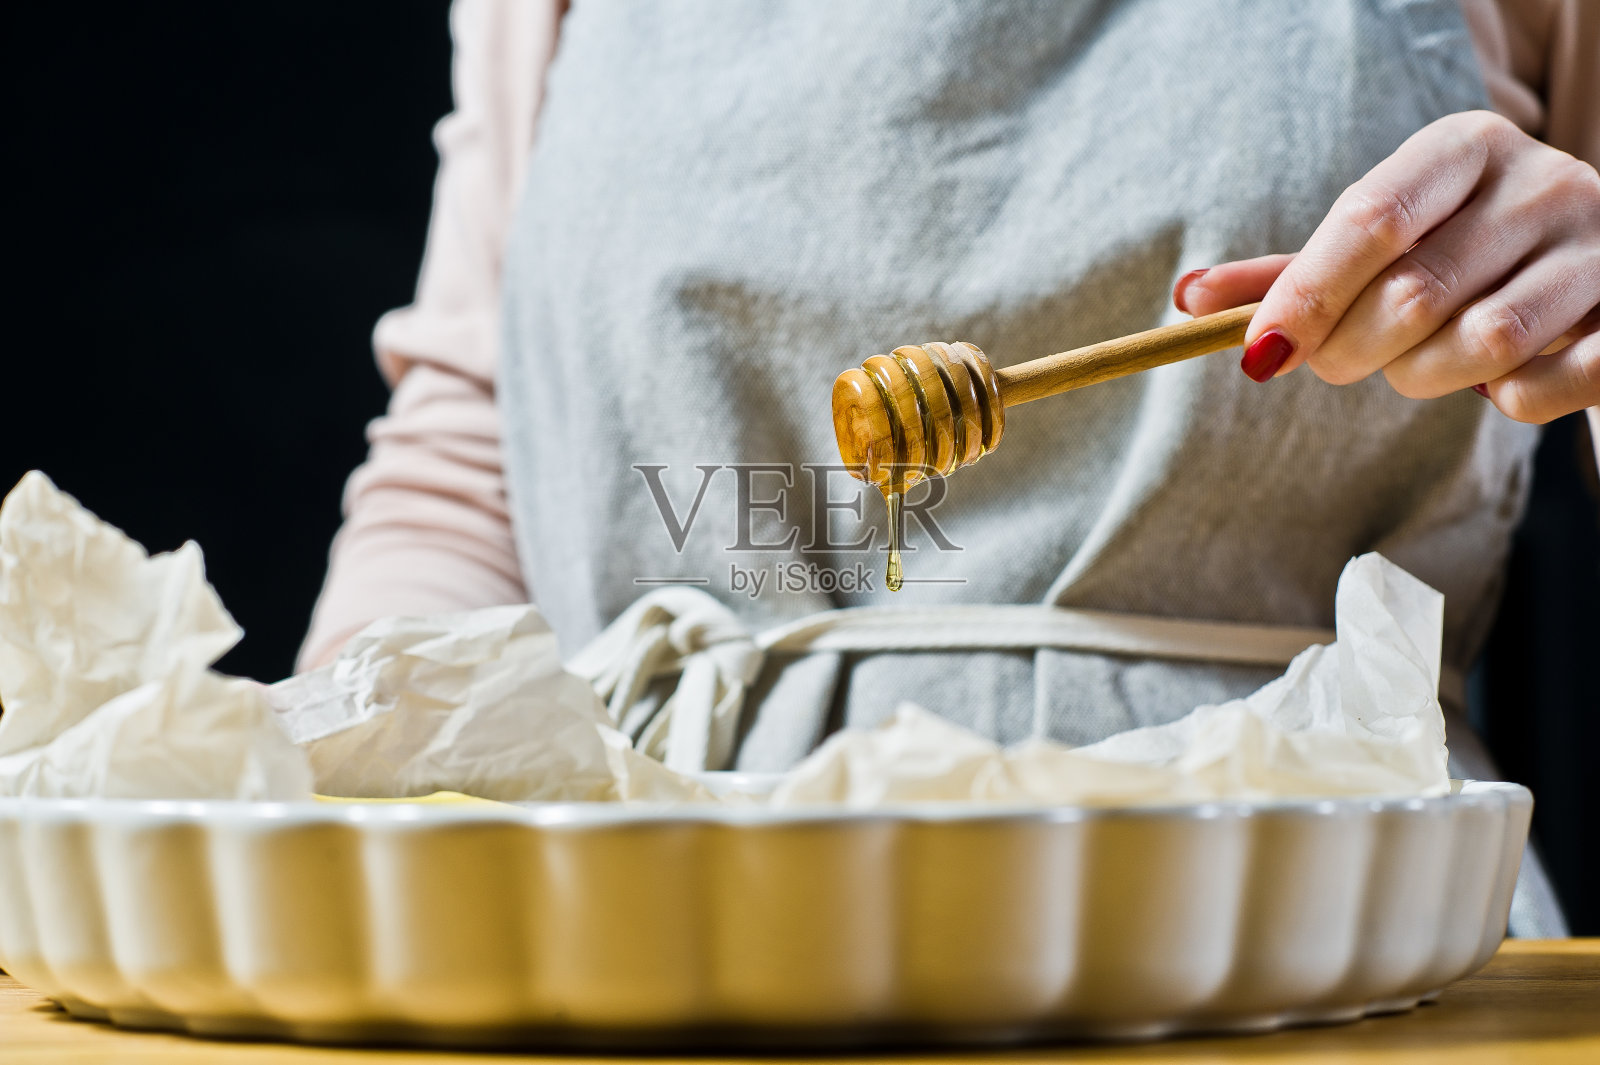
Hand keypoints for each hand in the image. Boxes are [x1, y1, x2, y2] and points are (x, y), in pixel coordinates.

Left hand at [1174, 111, 1599, 423]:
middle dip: (1352, 351)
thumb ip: (1292, 275)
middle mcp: (1542, 181)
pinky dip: (1505, 401)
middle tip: (1337, 364)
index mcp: (1466, 148)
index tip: (1260, 354)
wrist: (1595, 266)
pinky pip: (1544, 387)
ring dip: (1424, 378)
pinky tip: (1501, 378)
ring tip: (1422, 363)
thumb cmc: (1462, 256)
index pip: (1370, 217)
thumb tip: (1187, 301)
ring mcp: (1599, 245)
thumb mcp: (1381, 246)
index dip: (1305, 295)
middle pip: (1414, 293)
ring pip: (1479, 346)